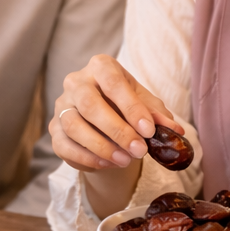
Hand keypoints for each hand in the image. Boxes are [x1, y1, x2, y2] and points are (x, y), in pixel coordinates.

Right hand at [50, 54, 182, 171]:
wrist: (105, 121)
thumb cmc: (126, 106)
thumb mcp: (146, 106)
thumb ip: (158, 115)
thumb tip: (175, 131)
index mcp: (100, 67)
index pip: (112, 82)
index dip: (131, 107)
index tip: (149, 130)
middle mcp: (76, 82)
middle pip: (90, 104)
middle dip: (117, 130)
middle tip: (139, 150)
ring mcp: (62, 105)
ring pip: (74, 125)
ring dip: (102, 147)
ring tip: (126, 160)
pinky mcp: (54, 129)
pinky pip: (64, 145)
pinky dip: (87, 158)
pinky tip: (108, 163)